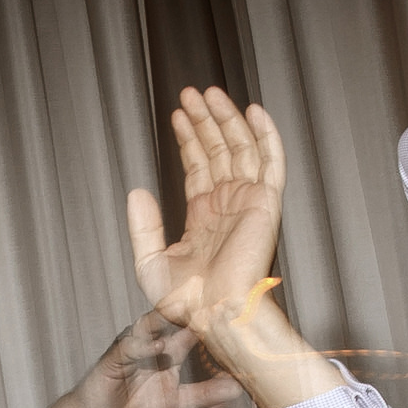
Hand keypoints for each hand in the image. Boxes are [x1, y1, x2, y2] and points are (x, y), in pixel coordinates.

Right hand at [33, 311, 246, 407]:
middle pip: (173, 319)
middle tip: (217, 297)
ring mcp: (133, 346)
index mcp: (170, 348)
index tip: (237, 312)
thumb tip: (238, 390)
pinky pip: (129, 347)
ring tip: (190, 316)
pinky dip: (143, 346)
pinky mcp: (114, 357)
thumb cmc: (138, 406)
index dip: (213, 320)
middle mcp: (153, 340)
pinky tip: (158, 346)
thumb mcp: (178, 402)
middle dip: (192, 309)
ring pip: (151, 327)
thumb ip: (206, 395)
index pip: (194, 328)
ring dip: (169, 321)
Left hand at [126, 86, 286, 333]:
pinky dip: (266, 135)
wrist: (215, 313)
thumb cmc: (188, 302)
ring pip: (241, 148)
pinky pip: (271, 162)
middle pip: (218, 150)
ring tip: (208, 94)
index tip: (178, 115)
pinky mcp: (266, 203)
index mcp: (204, 217)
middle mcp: (227, 205)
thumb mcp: (150, 262)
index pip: (198, 167)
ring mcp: (248, 202)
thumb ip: (143, 225)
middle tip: (190, 93)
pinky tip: (253, 111)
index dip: (188, 139)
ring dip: (226, 119)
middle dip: (204, 120)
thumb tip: (136, 191)